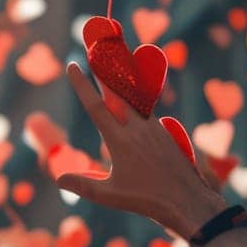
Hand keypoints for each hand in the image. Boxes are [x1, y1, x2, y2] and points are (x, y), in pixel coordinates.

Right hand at [57, 61, 226, 238]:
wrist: (188, 201)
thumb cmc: (147, 201)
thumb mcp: (110, 196)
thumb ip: (83, 185)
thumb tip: (58, 179)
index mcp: (120, 140)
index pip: (95, 107)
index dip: (82, 85)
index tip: (73, 65)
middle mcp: (137, 128)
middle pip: (117, 91)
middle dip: (104, 68)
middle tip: (96, 45)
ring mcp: (154, 128)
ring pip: (134, 97)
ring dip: (122, 79)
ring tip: (115, 60)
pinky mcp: (165, 133)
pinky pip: (147, 112)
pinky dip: (137, 100)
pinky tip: (134, 101)